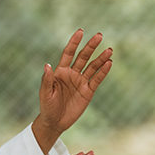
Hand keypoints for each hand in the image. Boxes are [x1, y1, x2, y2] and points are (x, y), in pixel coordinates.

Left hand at [32, 30, 112, 153]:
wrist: (55, 122)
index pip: (68, 53)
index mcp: (60, 71)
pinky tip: (109, 64)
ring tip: (110, 50)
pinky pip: (97, 80)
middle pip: (83, 57)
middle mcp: (72, 74)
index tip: (80, 32)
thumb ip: (47, 79)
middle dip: (91, 46)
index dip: (74, 43)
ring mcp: (81, 82)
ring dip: (101, 58)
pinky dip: (103, 72)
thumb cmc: (47, 107)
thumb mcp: (45, 93)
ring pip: (93, 67)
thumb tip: (47, 65)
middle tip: (99, 35)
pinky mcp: (88, 92)